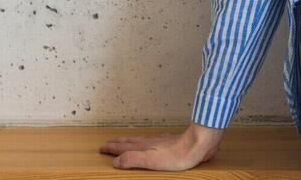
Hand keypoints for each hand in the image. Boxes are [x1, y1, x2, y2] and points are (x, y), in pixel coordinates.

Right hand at [99, 122, 223, 170]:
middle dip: (117, 143)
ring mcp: (160, 141)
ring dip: (128, 140)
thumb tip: (116, 161)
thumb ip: (133, 159)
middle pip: (129, 142)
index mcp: (144, 147)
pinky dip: (143, 140)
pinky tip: (149, 141)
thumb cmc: (178, 154)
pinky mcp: (170, 141)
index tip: (102, 148)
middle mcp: (150, 142)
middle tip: (107, 143)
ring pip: (139, 139)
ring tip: (123, 140)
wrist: (198, 143)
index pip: (123, 148)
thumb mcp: (151, 161)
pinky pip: (151, 140)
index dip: (112, 149)